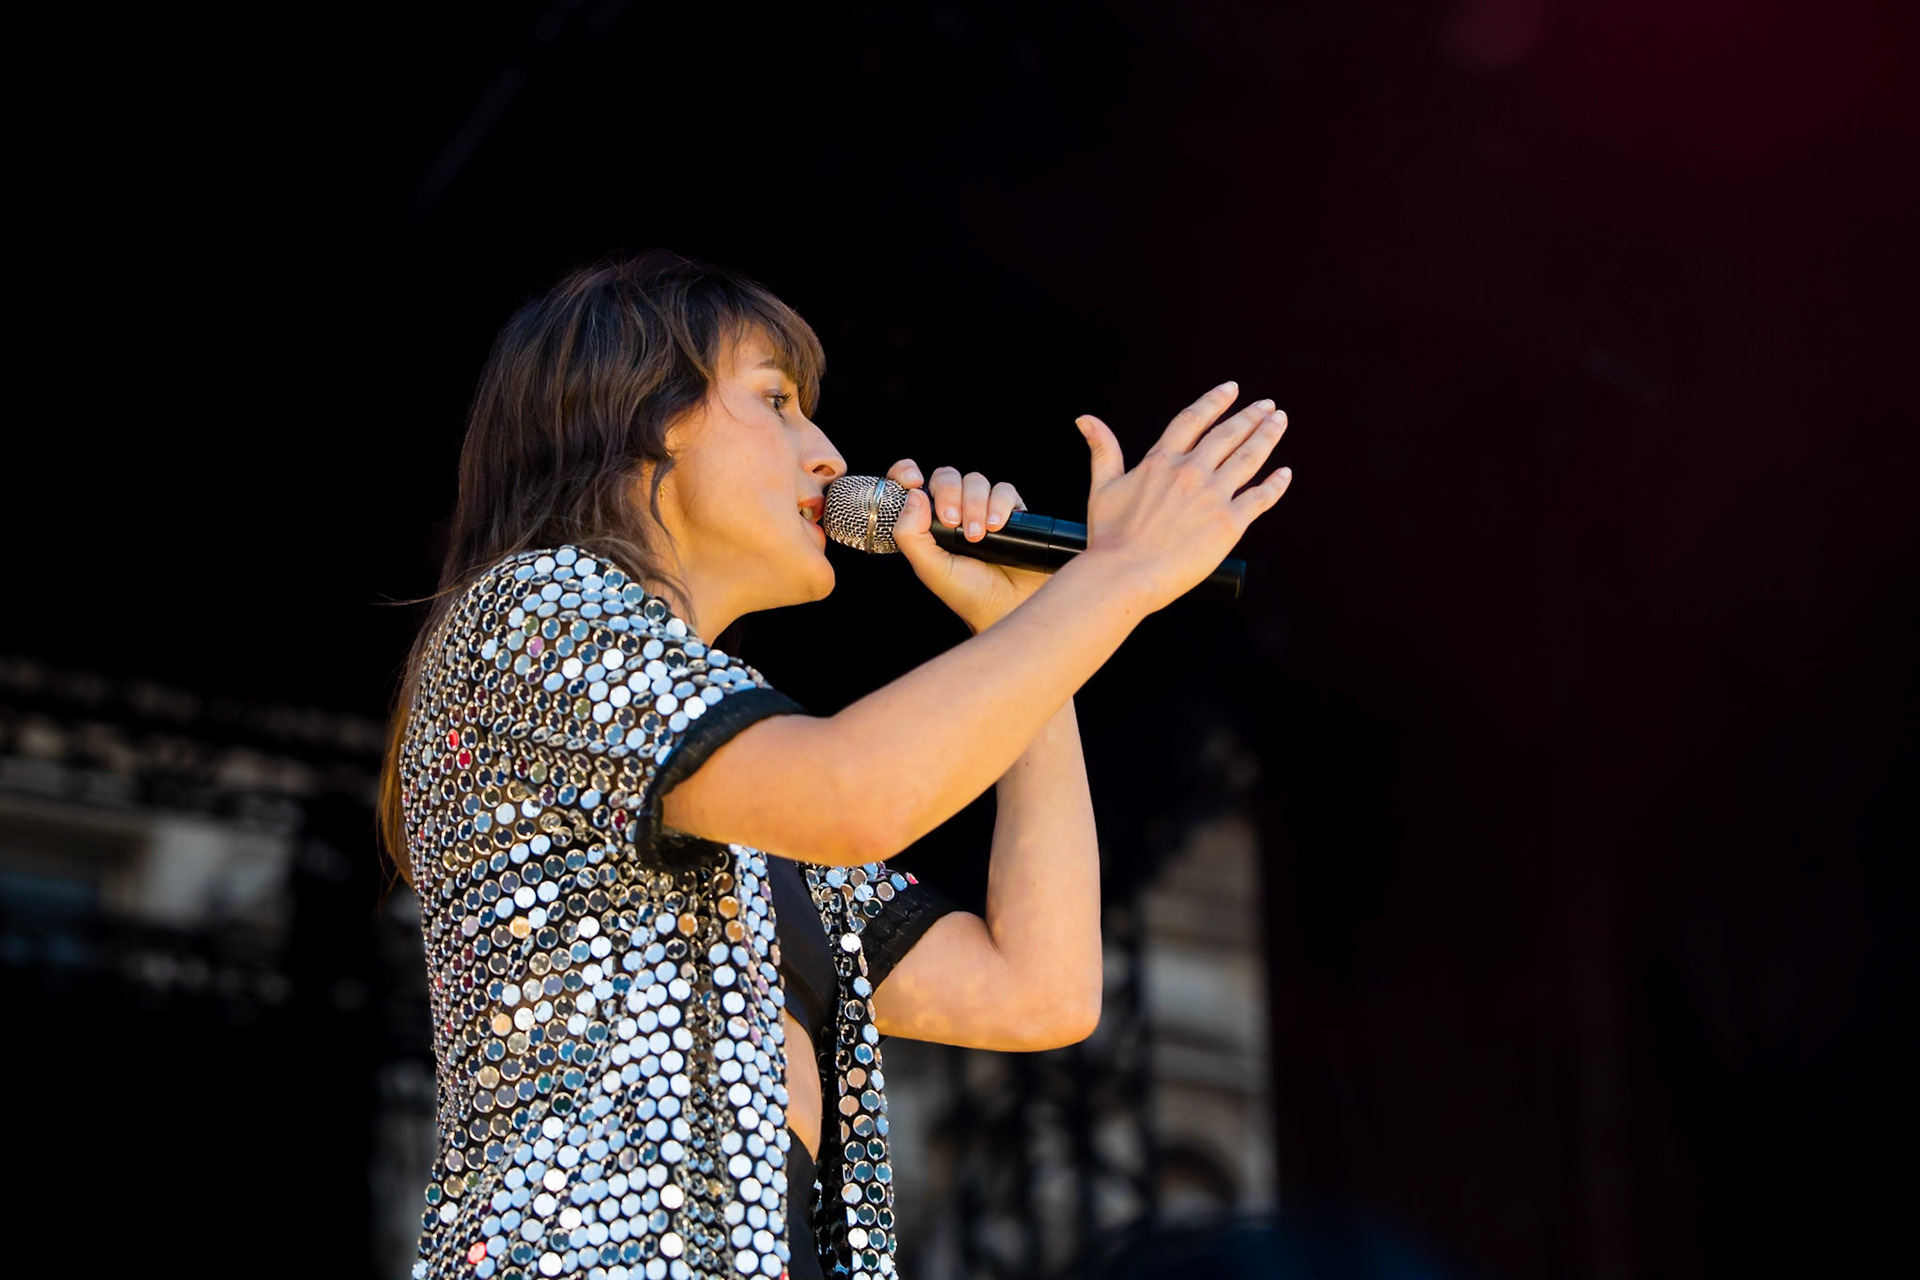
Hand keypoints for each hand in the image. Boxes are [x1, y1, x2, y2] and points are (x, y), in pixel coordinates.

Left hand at [887, 458, 1051, 632]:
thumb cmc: (967, 593)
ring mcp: (983, 509)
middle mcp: (955, 510)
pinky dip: (999, 504)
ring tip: (978, 536)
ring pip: (976, 480)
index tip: (914, 481)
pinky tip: (996, 528)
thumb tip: (914, 495)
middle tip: (953, 523)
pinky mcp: (1011, 512)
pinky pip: (1004, 490)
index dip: (906, 473)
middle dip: (950, 495)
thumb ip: (910, 535)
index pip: (911, 485)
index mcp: (928, 522)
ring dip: (975, 505)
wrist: (1006, 607)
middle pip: (947, 477)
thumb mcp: (929, 568)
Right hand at [1073, 381, 1292, 612]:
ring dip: (1267, 436)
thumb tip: (1085, 419)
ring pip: (1249, 457)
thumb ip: (1102, 450)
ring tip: (1279, 421)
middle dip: (1250, 416)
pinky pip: (1260, 497)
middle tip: (1268, 405)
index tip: (1231, 389)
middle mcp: (1190, 472)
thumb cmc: (1109, 537)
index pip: (1193, 420)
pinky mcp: (1229, 523)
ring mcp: (1212, 496)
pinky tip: (1284, 473)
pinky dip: (1275, 484)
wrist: (1125, 574)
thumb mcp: (1101, 487)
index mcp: (1161, 461)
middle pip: (1228, 434)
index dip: (1214, 402)